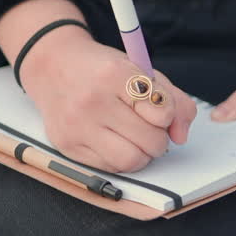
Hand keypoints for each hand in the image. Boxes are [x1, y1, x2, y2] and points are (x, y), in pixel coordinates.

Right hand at [20, 30, 195, 172]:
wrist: (54, 67)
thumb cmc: (103, 70)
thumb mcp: (142, 71)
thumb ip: (173, 100)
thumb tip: (181, 137)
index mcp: (114, 75)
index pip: (163, 112)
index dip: (169, 116)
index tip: (160, 111)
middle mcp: (92, 101)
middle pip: (150, 141)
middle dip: (159, 140)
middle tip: (152, 129)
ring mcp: (77, 126)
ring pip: (131, 161)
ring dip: (142, 155)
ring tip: (136, 139)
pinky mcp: (67, 146)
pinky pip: (109, 168)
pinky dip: (120, 160)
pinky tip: (116, 142)